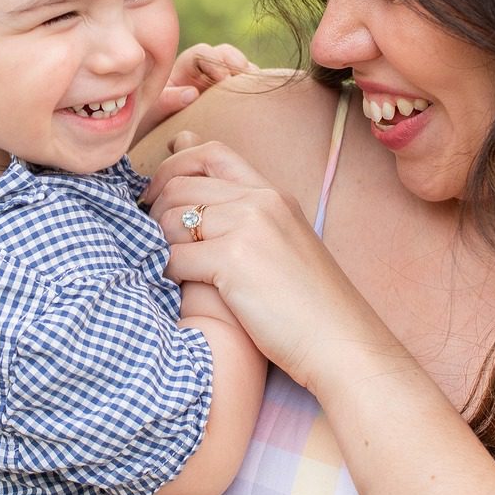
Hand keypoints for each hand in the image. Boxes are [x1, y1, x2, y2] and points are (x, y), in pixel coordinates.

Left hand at [136, 42, 256, 135]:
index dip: (214, 61)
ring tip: (256, 89)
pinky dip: (254, 93)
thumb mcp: (155, 111)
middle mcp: (206, 72)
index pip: (202, 53)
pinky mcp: (233, 100)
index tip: (224, 79)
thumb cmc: (153, 122)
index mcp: (185, 68)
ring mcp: (221, 85)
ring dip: (250, 78)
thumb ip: (167, 100)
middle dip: (238, 63)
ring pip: (241, 71)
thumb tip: (191, 94)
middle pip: (227, 55)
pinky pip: (248, 90)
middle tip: (246, 78)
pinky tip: (260, 104)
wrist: (163, 143)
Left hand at [144, 132, 404, 389]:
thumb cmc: (308, 303)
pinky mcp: (234, 260)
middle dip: (154, 210)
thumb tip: (198, 176)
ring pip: (171, 219)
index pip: (210, 152)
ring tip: (171, 268)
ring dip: (160, 245)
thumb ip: (242, 212)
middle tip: (152, 240)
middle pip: (180, 183)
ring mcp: (248, 227)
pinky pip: (174, 257)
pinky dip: (168, 275)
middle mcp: (261, 200)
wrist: (341, 343)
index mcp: (273, 194)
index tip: (156, 193)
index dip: (173, 166)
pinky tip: (180, 291)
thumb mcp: (282, 243)